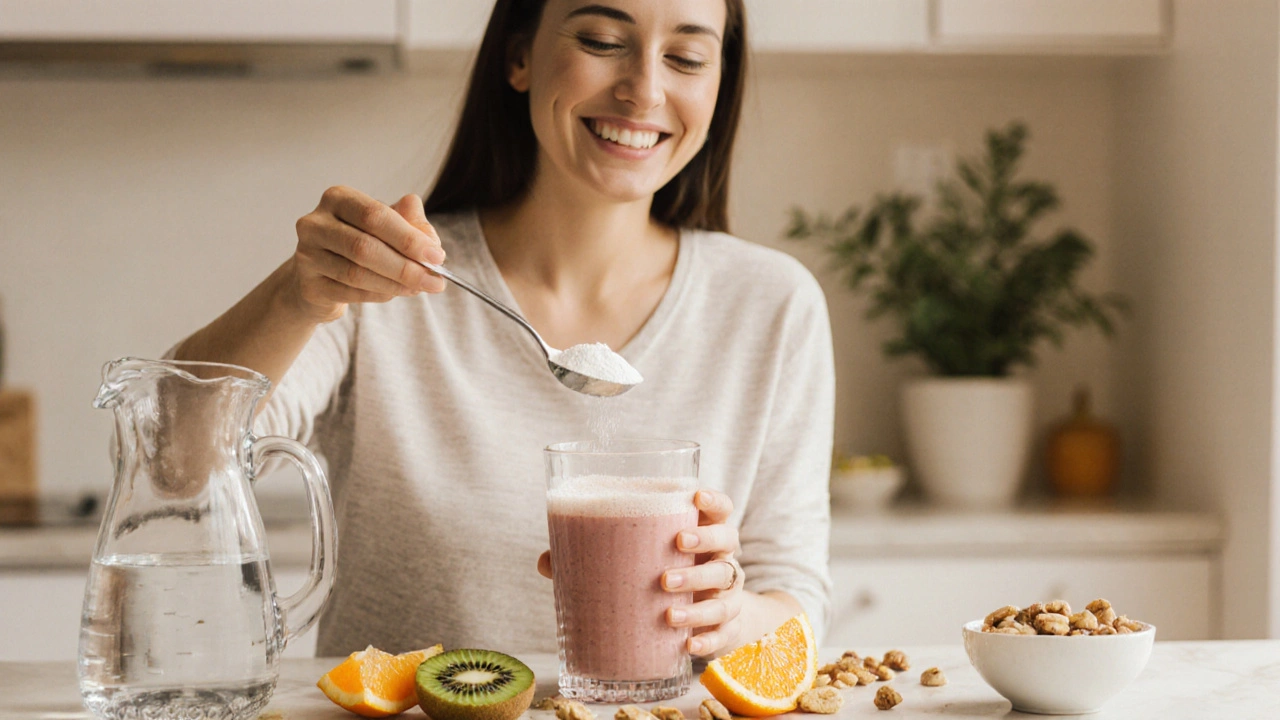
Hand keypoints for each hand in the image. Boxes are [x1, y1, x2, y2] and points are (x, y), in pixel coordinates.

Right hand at [287, 186, 446, 322]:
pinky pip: (350, 293)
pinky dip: (379, 295)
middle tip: (434, 280)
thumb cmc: (359, 242)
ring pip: (356, 273)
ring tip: (419, 288)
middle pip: (364, 246)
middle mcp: (315, 223)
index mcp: (338, 198)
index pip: (375, 215)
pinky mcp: (309, 285)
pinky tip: (396, 293)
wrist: (322, 274)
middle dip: (405, 266)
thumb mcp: (387, 226)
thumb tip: (430, 241)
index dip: (409, 238)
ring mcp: (307, 255)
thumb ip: (412, 224)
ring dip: (395, 284)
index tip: (437, 256)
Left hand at [534, 490, 743, 656]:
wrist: (710, 622)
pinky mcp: (727, 629)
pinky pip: (723, 633)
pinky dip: (706, 639)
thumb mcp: (642, 562)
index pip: (721, 509)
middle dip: (704, 543)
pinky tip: (687, 645)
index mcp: (702, 535)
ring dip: (698, 601)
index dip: (713, 499)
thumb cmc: (667, 577)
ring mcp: (727, 595)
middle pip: (727, 542)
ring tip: (668, 611)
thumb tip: (546, 561)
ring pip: (724, 592)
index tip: (695, 496)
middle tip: (676, 546)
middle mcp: (721, 560)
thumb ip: (598, 556)